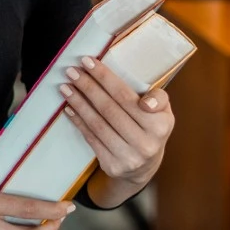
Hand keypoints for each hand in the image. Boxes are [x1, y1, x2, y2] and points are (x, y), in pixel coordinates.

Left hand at [60, 56, 175, 193]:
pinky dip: (78, 121)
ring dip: (78, 103)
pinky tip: (69, 108)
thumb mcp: (163, 111)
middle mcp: (146, 143)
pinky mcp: (113, 165)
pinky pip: (91, 138)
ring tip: (65, 87)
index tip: (88, 62)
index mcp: (160, 125)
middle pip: (109, 108)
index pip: (126, 96)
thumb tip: (146, 101)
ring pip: (97, 124)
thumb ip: (158, 98)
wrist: (144, 167)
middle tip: (71, 71)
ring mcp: (129, 157)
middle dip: (87, 87)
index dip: (105, 78)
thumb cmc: (151, 128)